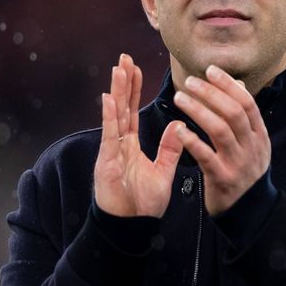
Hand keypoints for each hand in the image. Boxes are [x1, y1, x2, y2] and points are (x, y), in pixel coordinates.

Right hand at [94, 54, 185, 216]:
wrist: (132, 227)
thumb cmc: (142, 204)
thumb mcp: (162, 172)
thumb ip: (169, 149)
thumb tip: (177, 125)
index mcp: (130, 145)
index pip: (132, 111)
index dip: (133, 90)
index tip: (136, 68)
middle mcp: (118, 144)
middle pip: (121, 107)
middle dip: (123, 83)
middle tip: (125, 58)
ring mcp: (111, 151)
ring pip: (114, 116)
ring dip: (116, 92)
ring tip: (118, 69)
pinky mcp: (107, 162)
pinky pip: (110, 136)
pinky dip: (109, 117)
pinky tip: (108, 98)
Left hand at [171, 65, 270, 214]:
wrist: (250, 211)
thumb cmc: (245, 171)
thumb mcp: (252, 143)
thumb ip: (245, 117)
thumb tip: (239, 85)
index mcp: (259, 135)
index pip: (247, 103)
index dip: (228, 85)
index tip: (210, 70)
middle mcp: (251, 147)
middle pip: (233, 112)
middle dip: (211, 93)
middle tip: (190, 81)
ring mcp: (238, 163)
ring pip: (220, 130)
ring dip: (199, 111)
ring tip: (179, 98)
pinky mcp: (222, 179)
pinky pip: (206, 156)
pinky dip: (192, 141)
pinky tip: (178, 129)